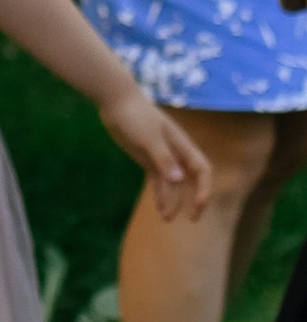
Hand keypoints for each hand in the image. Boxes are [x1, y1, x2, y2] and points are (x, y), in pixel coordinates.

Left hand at [99, 82, 211, 220]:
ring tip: (165, 219)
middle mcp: (176, 153)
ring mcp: (161, 157)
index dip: (204, 188)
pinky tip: (159, 207)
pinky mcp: (148, 159)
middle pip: (192, 180)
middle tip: (192, 219)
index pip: (202, 170)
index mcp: (182, 146)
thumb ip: (163, 158)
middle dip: (195, 199)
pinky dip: (160, 194)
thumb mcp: (148, 137)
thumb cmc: (136, 115)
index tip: (198, 205)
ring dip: (172, 201)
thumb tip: (178, 179)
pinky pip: (158, 180)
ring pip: (173, 183)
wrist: (117, 101)